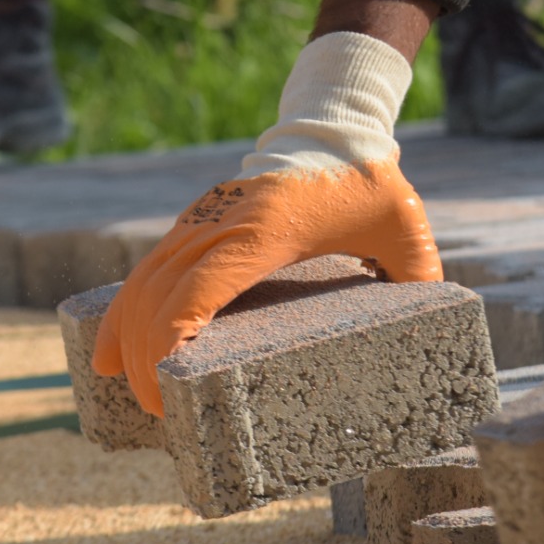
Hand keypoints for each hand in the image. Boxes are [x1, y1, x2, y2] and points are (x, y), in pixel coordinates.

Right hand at [92, 162, 440, 414]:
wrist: (333, 127)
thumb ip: (421, 278)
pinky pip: (146, 271)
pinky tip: (110, 352)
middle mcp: (219, 223)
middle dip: (146, 358)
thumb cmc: (370, 185)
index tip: (167, 390)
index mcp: (263, 230)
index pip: (195, 289)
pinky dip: (124, 311)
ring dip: (126, 337)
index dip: (169, 340)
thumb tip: (433, 334)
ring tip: (128, 392)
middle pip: (157, 294)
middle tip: (162, 416)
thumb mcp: (405, 229)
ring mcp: (201, 221)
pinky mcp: (194, 225)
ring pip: (142, 281)